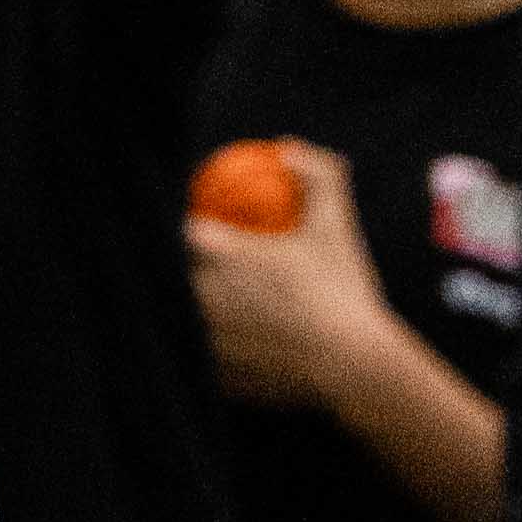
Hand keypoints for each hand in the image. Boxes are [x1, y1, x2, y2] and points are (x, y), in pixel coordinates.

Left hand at [186, 142, 393, 407]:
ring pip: (176, 315)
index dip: (178, 224)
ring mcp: (203, 339)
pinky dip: (203, 345)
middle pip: (166, 272)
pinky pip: (195, 355)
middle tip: (191, 261)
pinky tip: (215, 340)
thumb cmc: (344, 292)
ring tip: (200, 300)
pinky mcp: (211, 375)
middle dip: (173, 264)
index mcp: (221, 255)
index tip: (190, 223)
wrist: (355, 367)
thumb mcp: (335, 226)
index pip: (176, 228)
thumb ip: (317, 176)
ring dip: (183, 305)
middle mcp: (201, 296)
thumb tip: (289, 146)